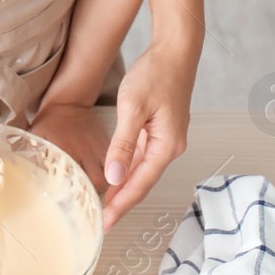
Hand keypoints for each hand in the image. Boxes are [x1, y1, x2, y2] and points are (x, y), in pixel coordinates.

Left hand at [29, 102, 110, 193]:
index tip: (72, 204)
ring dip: (103, 185)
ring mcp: (98, 148)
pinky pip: (114, 164)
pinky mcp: (107, 145)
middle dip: (92, 193)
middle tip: (85, 198)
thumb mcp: (37, 136)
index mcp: (65, 150)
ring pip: (109, 175)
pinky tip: (104, 179)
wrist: (69, 102)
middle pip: (96, 181)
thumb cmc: (49, 122)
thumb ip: (33, 155)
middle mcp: (84, 151)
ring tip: (94, 190)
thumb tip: (26, 174)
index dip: (75, 195)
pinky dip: (111, 174)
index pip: (74, 179)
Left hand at [101, 43, 192, 230]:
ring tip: (103, 208)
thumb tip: (114, 177)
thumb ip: (123, 144)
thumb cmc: (156, 74)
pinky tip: (114, 180)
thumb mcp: (134, 108)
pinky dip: (127, 171)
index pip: (140, 184)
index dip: (121, 205)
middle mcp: (170, 147)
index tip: (105, 223)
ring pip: (141, 172)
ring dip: (123, 189)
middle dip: (121, 203)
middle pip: (142, 183)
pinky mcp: (159, 131)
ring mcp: (166, 140)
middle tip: (100, 223)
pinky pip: (141, 158)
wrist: (174, 51)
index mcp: (167, 146)